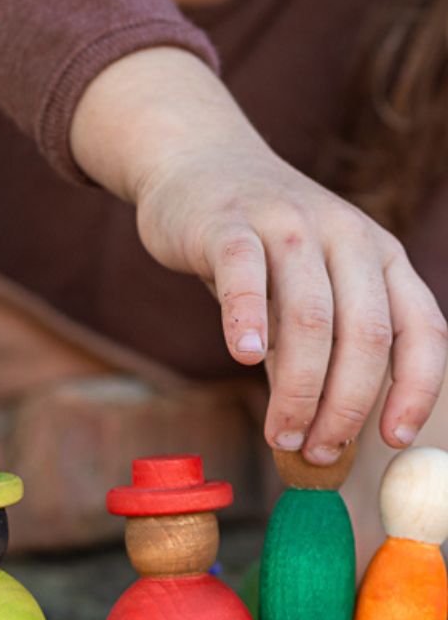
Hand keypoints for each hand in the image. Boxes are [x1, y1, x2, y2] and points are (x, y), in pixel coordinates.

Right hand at [71, 49, 447, 462]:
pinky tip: (240, 356)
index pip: (420, 328)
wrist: (198, 165)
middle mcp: (346, 237)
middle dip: (345, 405)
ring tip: (279, 435)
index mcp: (380, 258)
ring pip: (309, 316)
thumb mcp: (304, 293)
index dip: (416, 389)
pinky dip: (247, 318)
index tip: (392, 440)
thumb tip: (323, 441)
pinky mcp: (229, 224)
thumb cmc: (257, 248)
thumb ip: (317, 355)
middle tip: (317, 453)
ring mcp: (289, 226)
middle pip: (365, 333)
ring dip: (297, 387)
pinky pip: (244, 273)